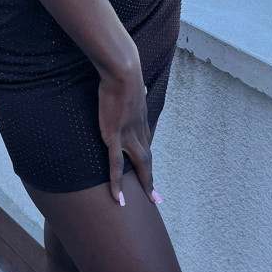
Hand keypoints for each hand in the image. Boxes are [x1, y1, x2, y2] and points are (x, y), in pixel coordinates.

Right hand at [96, 49, 159, 207]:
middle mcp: (138, 129)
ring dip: (145, 184)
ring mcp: (127, 134)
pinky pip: (116, 165)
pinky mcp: (114, 136)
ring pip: (139, 164)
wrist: (122, 71)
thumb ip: (134, 92)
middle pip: (147, 159)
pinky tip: (118, 198)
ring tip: (148, 201)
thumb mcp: (130, 85)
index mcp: (140, 118)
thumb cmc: (122, 72)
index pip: (145, 142)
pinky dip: (117, 183)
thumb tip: (140, 87)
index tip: (149, 170)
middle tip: (157, 197)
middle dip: (151, 178)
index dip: (147, 158)